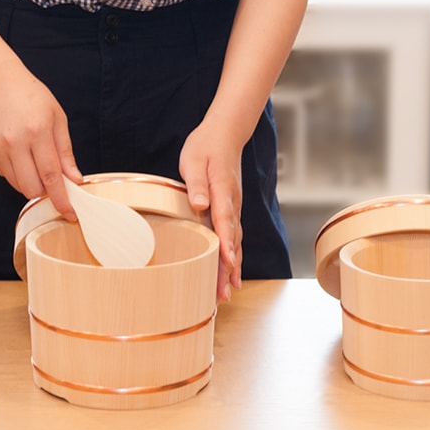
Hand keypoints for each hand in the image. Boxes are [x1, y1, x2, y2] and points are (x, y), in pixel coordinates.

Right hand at [0, 62, 81, 218]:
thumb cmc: (32, 96)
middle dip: (45, 193)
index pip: (51, 176)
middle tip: (53, 183)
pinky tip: (18, 152)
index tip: (70, 213)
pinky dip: (16, 172)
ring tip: (34, 159)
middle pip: (32, 188)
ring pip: (18, 185)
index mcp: (37, 132)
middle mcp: (14, 142)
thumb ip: (65, 152)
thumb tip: (74, 180)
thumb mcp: (57, 118)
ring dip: (31, 182)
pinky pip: (5, 175)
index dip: (61, 199)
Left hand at [179, 124, 243, 302]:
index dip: (226, 242)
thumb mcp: (194, 160)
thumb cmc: (205, 147)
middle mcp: (232, 204)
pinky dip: (232, 259)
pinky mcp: (230, 212)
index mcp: (223, 190)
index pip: (225, 220)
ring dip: (231, 269)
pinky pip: (233, 239)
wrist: (225, 135)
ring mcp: (234, 209)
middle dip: (227, 268)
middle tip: (222, 293)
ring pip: (235, 243)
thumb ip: (196, 182)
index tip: (227, 261)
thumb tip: (199, 203)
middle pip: (232, 240)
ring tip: (226, 294)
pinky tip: (230, 276)